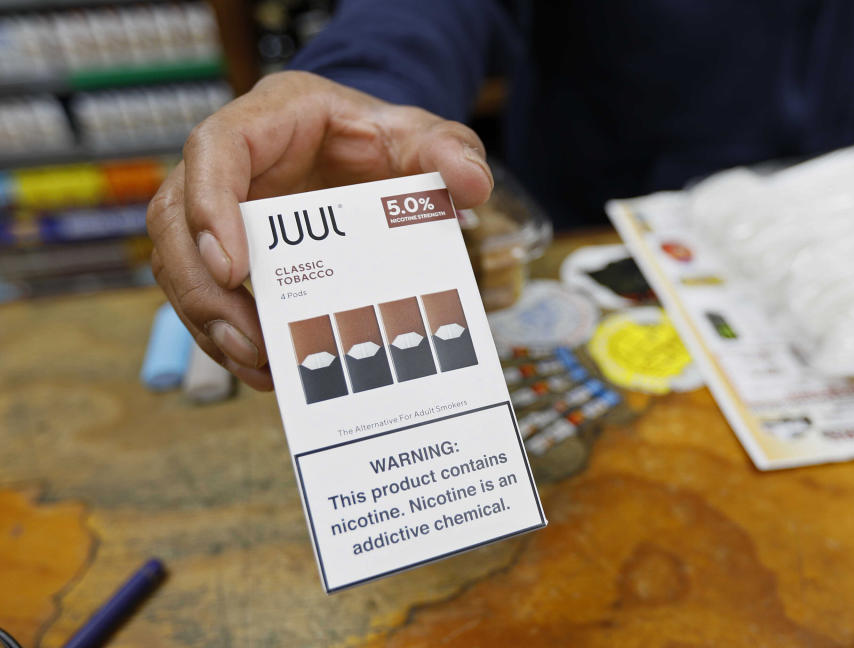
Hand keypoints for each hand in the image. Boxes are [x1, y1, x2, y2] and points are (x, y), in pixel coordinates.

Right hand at [147, 71, 493, 390]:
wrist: (370, 159)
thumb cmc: (384, 140)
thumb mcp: (423, 137)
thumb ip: (449, 151)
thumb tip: (471, 184)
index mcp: (270, 120)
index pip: (215, 149)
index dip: (210, 205)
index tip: (231, 267)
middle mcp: (232, 164)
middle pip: (175, 217)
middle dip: (200, 286)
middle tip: (247, 341)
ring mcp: (223, 209)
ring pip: (180, 262)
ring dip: (209, 320)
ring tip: (258, 366)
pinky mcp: (230, 249)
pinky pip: (207, 292)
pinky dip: (226, 333)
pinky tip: (264, 369)